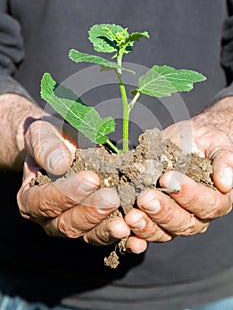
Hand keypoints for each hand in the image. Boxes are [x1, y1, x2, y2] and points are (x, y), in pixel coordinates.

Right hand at [17, 120, 129, 244]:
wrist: (64, 145)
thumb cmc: (50, 140)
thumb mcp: (42, 135)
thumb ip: (45, 148)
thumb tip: (59, 165)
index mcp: (31, 199)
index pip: (45, 202)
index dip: (67, 193)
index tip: (91, 179)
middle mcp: (49, 219)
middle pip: (67, 224)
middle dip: (91, 211)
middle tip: (112, 197)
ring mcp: (73, 226)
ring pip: (88, 235)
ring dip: (108, 229)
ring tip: (127, 220)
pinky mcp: (94, 227)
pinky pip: (107, 236)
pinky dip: (123, 238)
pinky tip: (138, 236)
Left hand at [124, 120, 232, 252]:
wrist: (183, 143)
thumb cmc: (201, 143)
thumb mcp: (215, 143)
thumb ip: (224, 159)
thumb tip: (226, 182)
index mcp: (216, 199)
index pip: (207, 204)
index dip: (189, 194)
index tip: (169, 179)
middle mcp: (197, 215)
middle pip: (184, 223)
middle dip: (163, 211)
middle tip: (145, 197)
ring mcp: (175, 221)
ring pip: (164, 232)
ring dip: (146, 226)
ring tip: (131, 215)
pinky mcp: (155, 220)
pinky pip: (146, 234)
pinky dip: (134, 236)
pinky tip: (123, 229)